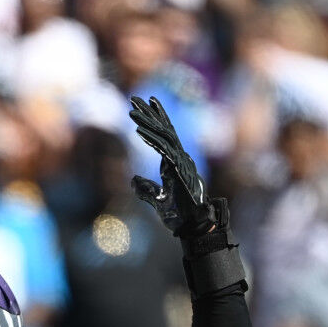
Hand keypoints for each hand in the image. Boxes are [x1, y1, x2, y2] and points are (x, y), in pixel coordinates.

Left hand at [128, 95, 221, 237]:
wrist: (194, 227)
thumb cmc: (180, 216)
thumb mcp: (157, 200)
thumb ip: (146, 189)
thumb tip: (133, 180)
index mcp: (174, 163)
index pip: (163, 137)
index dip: (152, 122)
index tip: (140, 109)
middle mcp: (179, 158)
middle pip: (163, 130)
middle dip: (149, 113)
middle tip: (135, 99)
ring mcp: (180, 163)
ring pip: (163, 135)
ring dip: (147, 121)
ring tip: (133, 109)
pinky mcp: (178, 170)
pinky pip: (163, 150)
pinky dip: (151, 139)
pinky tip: (138, 130)